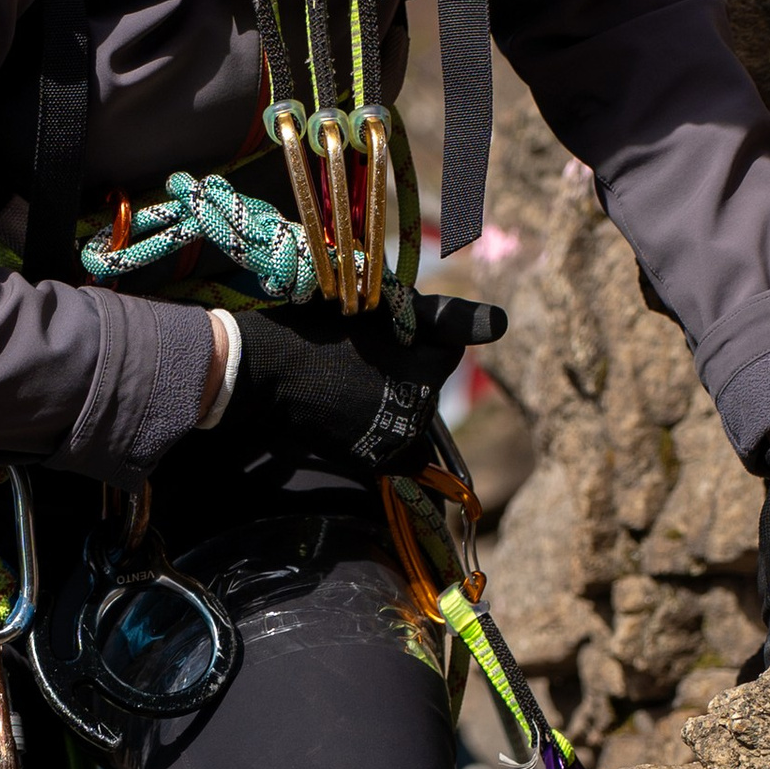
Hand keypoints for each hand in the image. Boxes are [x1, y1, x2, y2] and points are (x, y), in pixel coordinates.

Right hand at [218, 291, 504, 474]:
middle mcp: (422, 409)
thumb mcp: (383, 309)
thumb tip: (503, 323)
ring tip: (351, 382)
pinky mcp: (377, 460)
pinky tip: (359, 415)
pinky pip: (404, 451)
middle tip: (361, 357)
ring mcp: (399, 438)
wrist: (266, 371)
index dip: (418, 337)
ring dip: (396, 399)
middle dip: (409, 370)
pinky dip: (390, 436)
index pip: (447, 352)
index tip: (382, 330)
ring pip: (416, 413)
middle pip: (431, 384)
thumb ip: (445, 317)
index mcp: (429, 368)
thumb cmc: (322, 327)